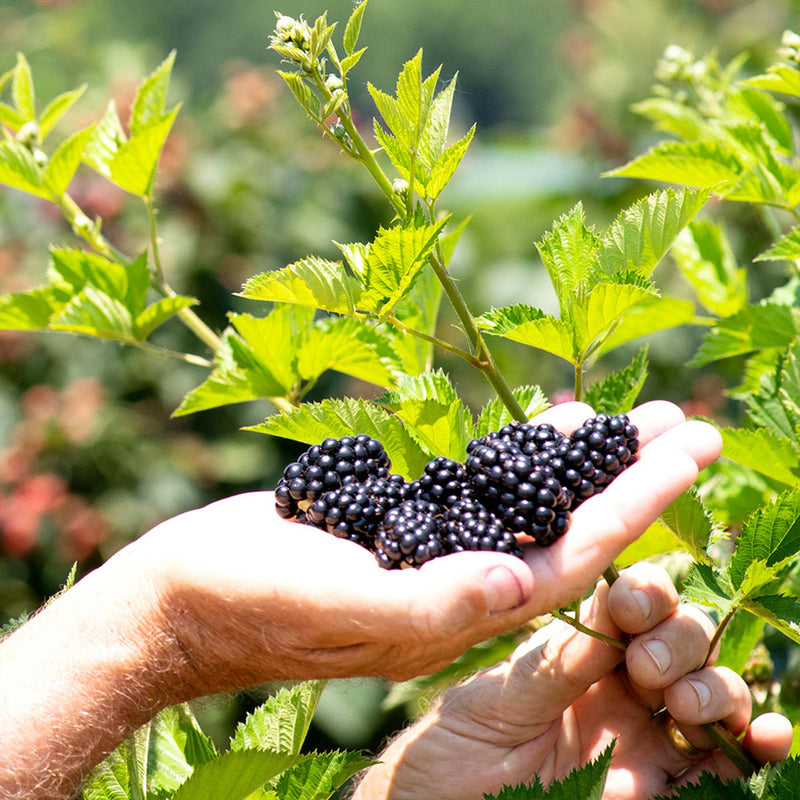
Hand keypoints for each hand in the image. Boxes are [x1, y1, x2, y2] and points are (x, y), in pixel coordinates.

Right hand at [135, 400, 722, 701]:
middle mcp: (459, 588)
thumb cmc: (245, 604)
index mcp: (456, 616)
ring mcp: (433, 555)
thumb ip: (427, 603)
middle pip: (568, 528)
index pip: (573, 561)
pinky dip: (519, 456)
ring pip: (529, 504)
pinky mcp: (403, 526)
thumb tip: (521, 586)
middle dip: (630, 476)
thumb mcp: (333, 604)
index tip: (687, 454)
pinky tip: (550, 427)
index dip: (637, 507)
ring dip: (584, 461)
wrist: (183, 597)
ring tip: (634, 416)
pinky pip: (482, 487)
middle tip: (685, 421)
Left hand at [352, 563, 792, 799]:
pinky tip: (769, 735)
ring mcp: (642, 738)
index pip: (631, 606)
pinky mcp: (657, 787)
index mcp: (576, 652)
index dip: (645, 594)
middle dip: (679, 640)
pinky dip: (755, 746)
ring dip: (716, 687)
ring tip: (684, 701)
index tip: (633, 602)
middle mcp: (616, 688)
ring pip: (710, 695)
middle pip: (680, 641)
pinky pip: (721, 765)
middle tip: (644, 667)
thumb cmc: (455, 747)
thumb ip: (557, 663)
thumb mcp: (498, 697)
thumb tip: (610, 606)